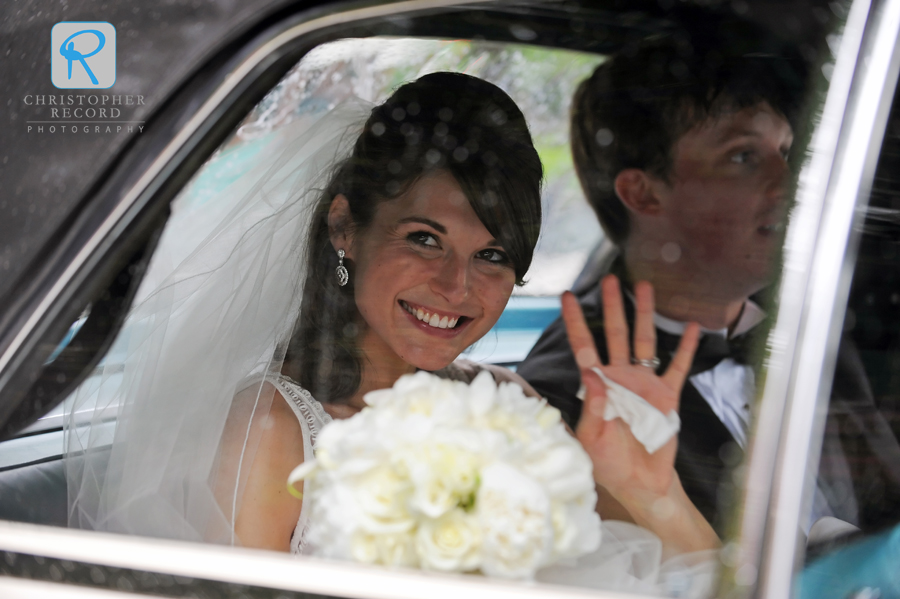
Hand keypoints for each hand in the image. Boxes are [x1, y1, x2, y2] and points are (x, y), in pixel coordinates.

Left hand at [562, 275, 698, 503]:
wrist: (640, 483)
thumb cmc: (609, 463)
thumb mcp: (592, 439)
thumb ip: (593, 407)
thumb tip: (592, 373)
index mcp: (597, 385)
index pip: (583, 346)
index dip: (575, 322)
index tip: (566, 296)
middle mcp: (620, 378)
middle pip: (615, 334)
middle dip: (614, 307)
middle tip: (611, 279)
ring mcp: (644, 384)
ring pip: (644, 342)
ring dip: (645, 315)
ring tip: (646, 287)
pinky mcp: (666, 397)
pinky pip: (676, 368)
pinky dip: (685, 348)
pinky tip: (690, 327)